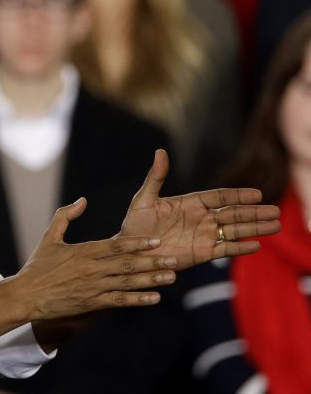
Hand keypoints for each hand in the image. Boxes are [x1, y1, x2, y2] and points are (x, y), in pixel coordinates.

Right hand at [13, 198, 177, 322]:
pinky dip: (137, 299)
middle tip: (172, 258)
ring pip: (127, 283)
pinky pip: (119, 301)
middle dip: (151, 261)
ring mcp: (93, 287)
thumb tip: (83, 201)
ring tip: (171, 277)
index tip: (156, 240)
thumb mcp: (49, 237)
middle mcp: (91, 269)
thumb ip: (65, 216)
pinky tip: (154, 298)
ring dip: (150, 280)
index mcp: (83, 251)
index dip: (137, 243)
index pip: (115, 245)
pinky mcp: (91, 303)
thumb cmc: (38, 265)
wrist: (26, 296)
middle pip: (126, 264)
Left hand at [119, 149, 280, 269]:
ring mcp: (203, 236)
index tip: (257, 194)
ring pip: (234, 230)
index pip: (219, 197)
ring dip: (254, 228)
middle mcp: (201, 218)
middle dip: (254, 213)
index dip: (238, 196)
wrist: (129, 250)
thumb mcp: (143, 199)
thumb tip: (160, 152)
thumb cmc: (134, 224)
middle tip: (275, 212)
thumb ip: (155, 177)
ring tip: (275, 226)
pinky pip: (224, 250)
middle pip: (233, 214)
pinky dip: (240, 248)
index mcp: (190, 203)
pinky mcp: (201, 254)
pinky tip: (256, 246)